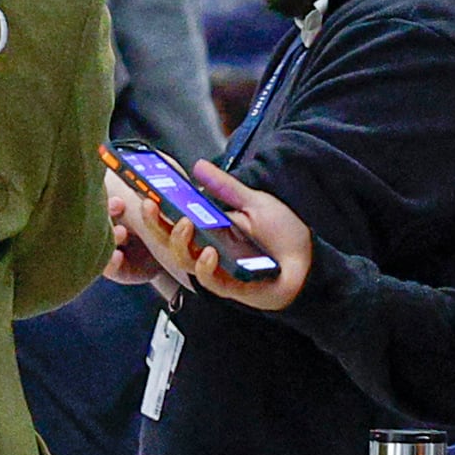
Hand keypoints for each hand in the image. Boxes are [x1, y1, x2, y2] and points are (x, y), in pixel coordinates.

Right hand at [107, 162, 311, 311]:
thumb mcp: (252, 202)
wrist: (312, 259)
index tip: (142, 192)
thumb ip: (224, 188)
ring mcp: (220, 271)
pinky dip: (206, 268)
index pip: (173, 222)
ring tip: (186, 224)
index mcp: (209, 232)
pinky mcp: (235, 288)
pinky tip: (209, 253)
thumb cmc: (284, 233)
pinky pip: (212, 282)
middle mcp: (208, 251)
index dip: (155, 211)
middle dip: (155, 225)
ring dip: (180, 243)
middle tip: (150, 205)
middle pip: (170, 242)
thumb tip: (197, 166)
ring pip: (186, 262)